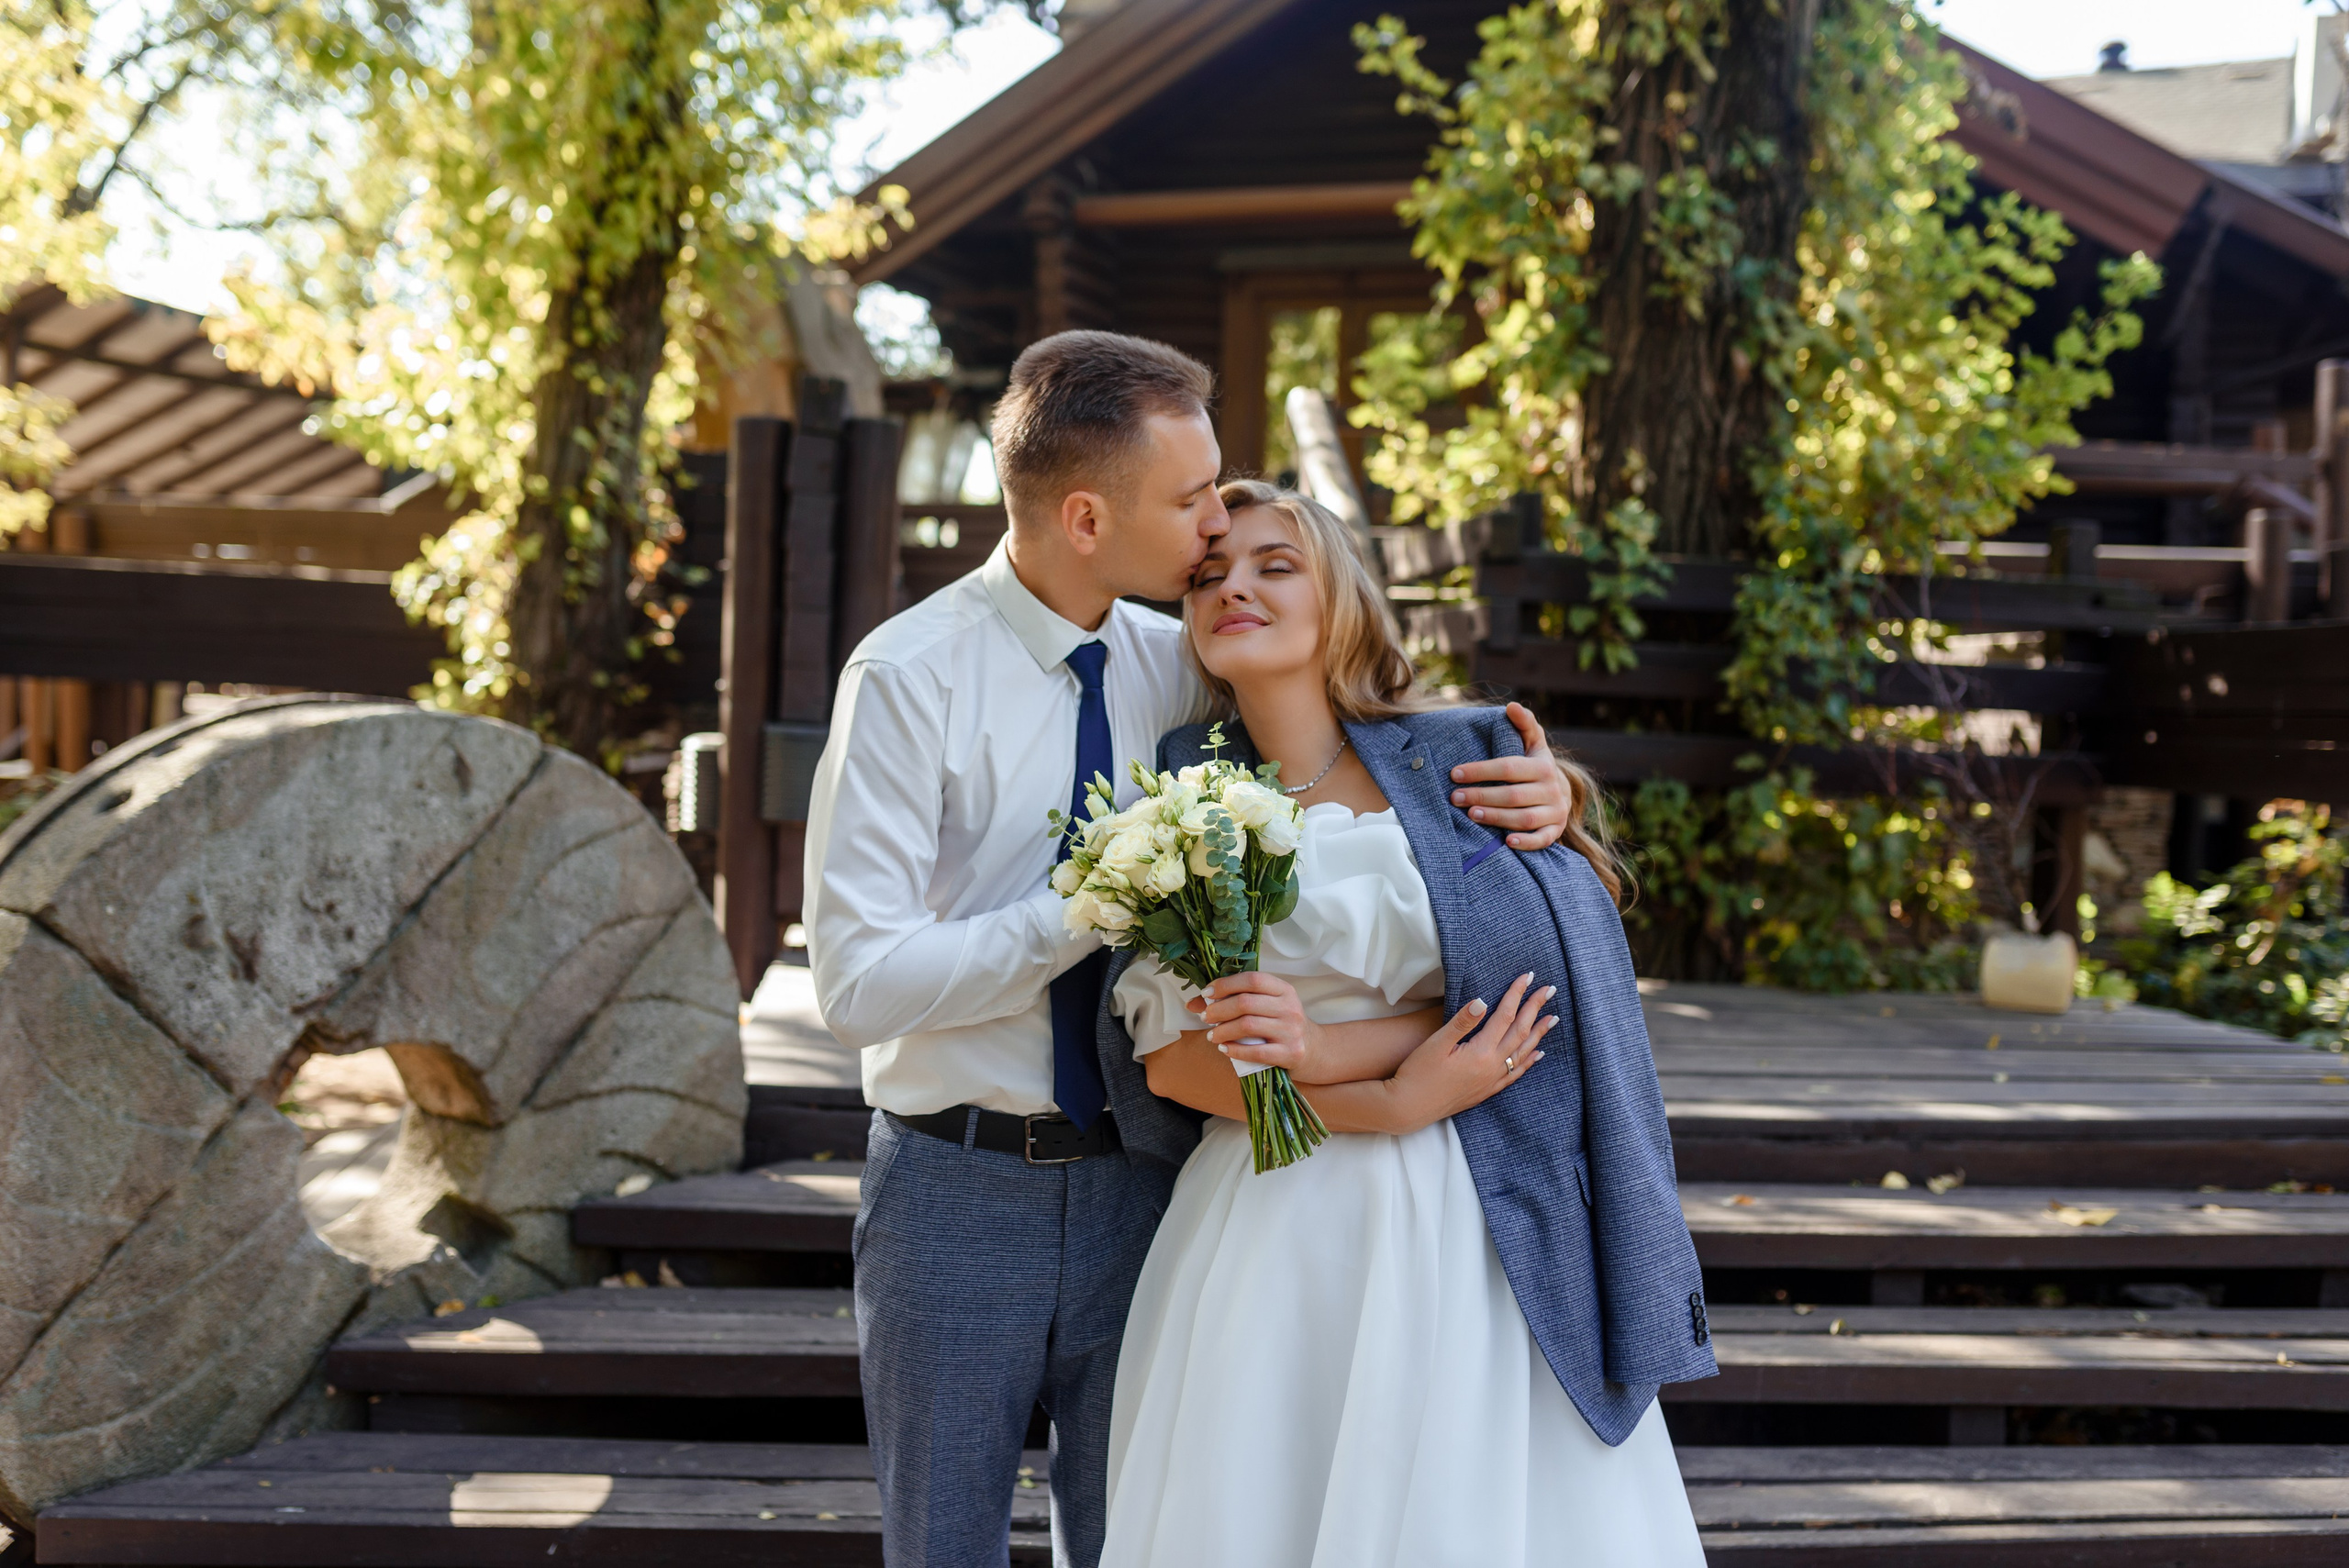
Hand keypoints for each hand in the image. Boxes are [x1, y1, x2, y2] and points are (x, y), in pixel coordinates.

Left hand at [1186, 972, 1322, 1074]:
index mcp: (1284, 989)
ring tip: (1212, 1035)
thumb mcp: (1265, 1006)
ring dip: (1223, 1031)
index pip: (1252, 979)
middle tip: (1205, 1017)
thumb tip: (1193, 1003)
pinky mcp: (1290, 1053)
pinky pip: (1256, 1052)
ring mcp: (1291, 1031)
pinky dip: (1235, 1050)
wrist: (1314, 1050)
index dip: (1226, 984)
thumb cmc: (1282, 1024)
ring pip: (1248, 1026)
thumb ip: (1233, 999)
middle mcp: (1290, 1007)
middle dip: (1218, 1010)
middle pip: (1246, 1003)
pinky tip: (1225, 1049)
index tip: (1206, 994)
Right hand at [1378, 972, 1554, 1132]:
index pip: (1505, 1016)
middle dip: (1535, 1009)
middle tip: (1550, 990)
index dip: (1516, 995)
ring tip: (1552, 1019)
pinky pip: (1516, 1074)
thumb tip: (1483, 1001)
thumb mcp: (1436, 1043)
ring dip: (1538, 1034)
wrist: (1410, 1108)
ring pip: (1523, 1053)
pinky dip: (1529, 1061)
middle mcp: (1492, 1067)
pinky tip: (1537, 1054)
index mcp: (1480, 1052)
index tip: (1527, 977)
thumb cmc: (1418, 1073)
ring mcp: (1491, 1081)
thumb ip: (1462, 1022)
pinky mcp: (1487, 1091)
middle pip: (1520, 1032)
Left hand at [1448, 702, 1572, 850]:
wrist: (1561, 791)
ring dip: (1496, 818)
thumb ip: (1523, 724)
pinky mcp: (1555, 831)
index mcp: (1543, 766)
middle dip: (1482, 796)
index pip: (1508, 767)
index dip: (1480, 770)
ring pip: (1524, 818)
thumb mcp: (1533, 742)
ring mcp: (1555, 812)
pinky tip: (1505, 842)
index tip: (1454, 773)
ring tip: (1471, 815)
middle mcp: (1552, 789)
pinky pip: (1542, 840)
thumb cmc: (1535, 764)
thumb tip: (1511, 706)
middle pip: (1513, 795)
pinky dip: (1526, 842)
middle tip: (1455, 798)